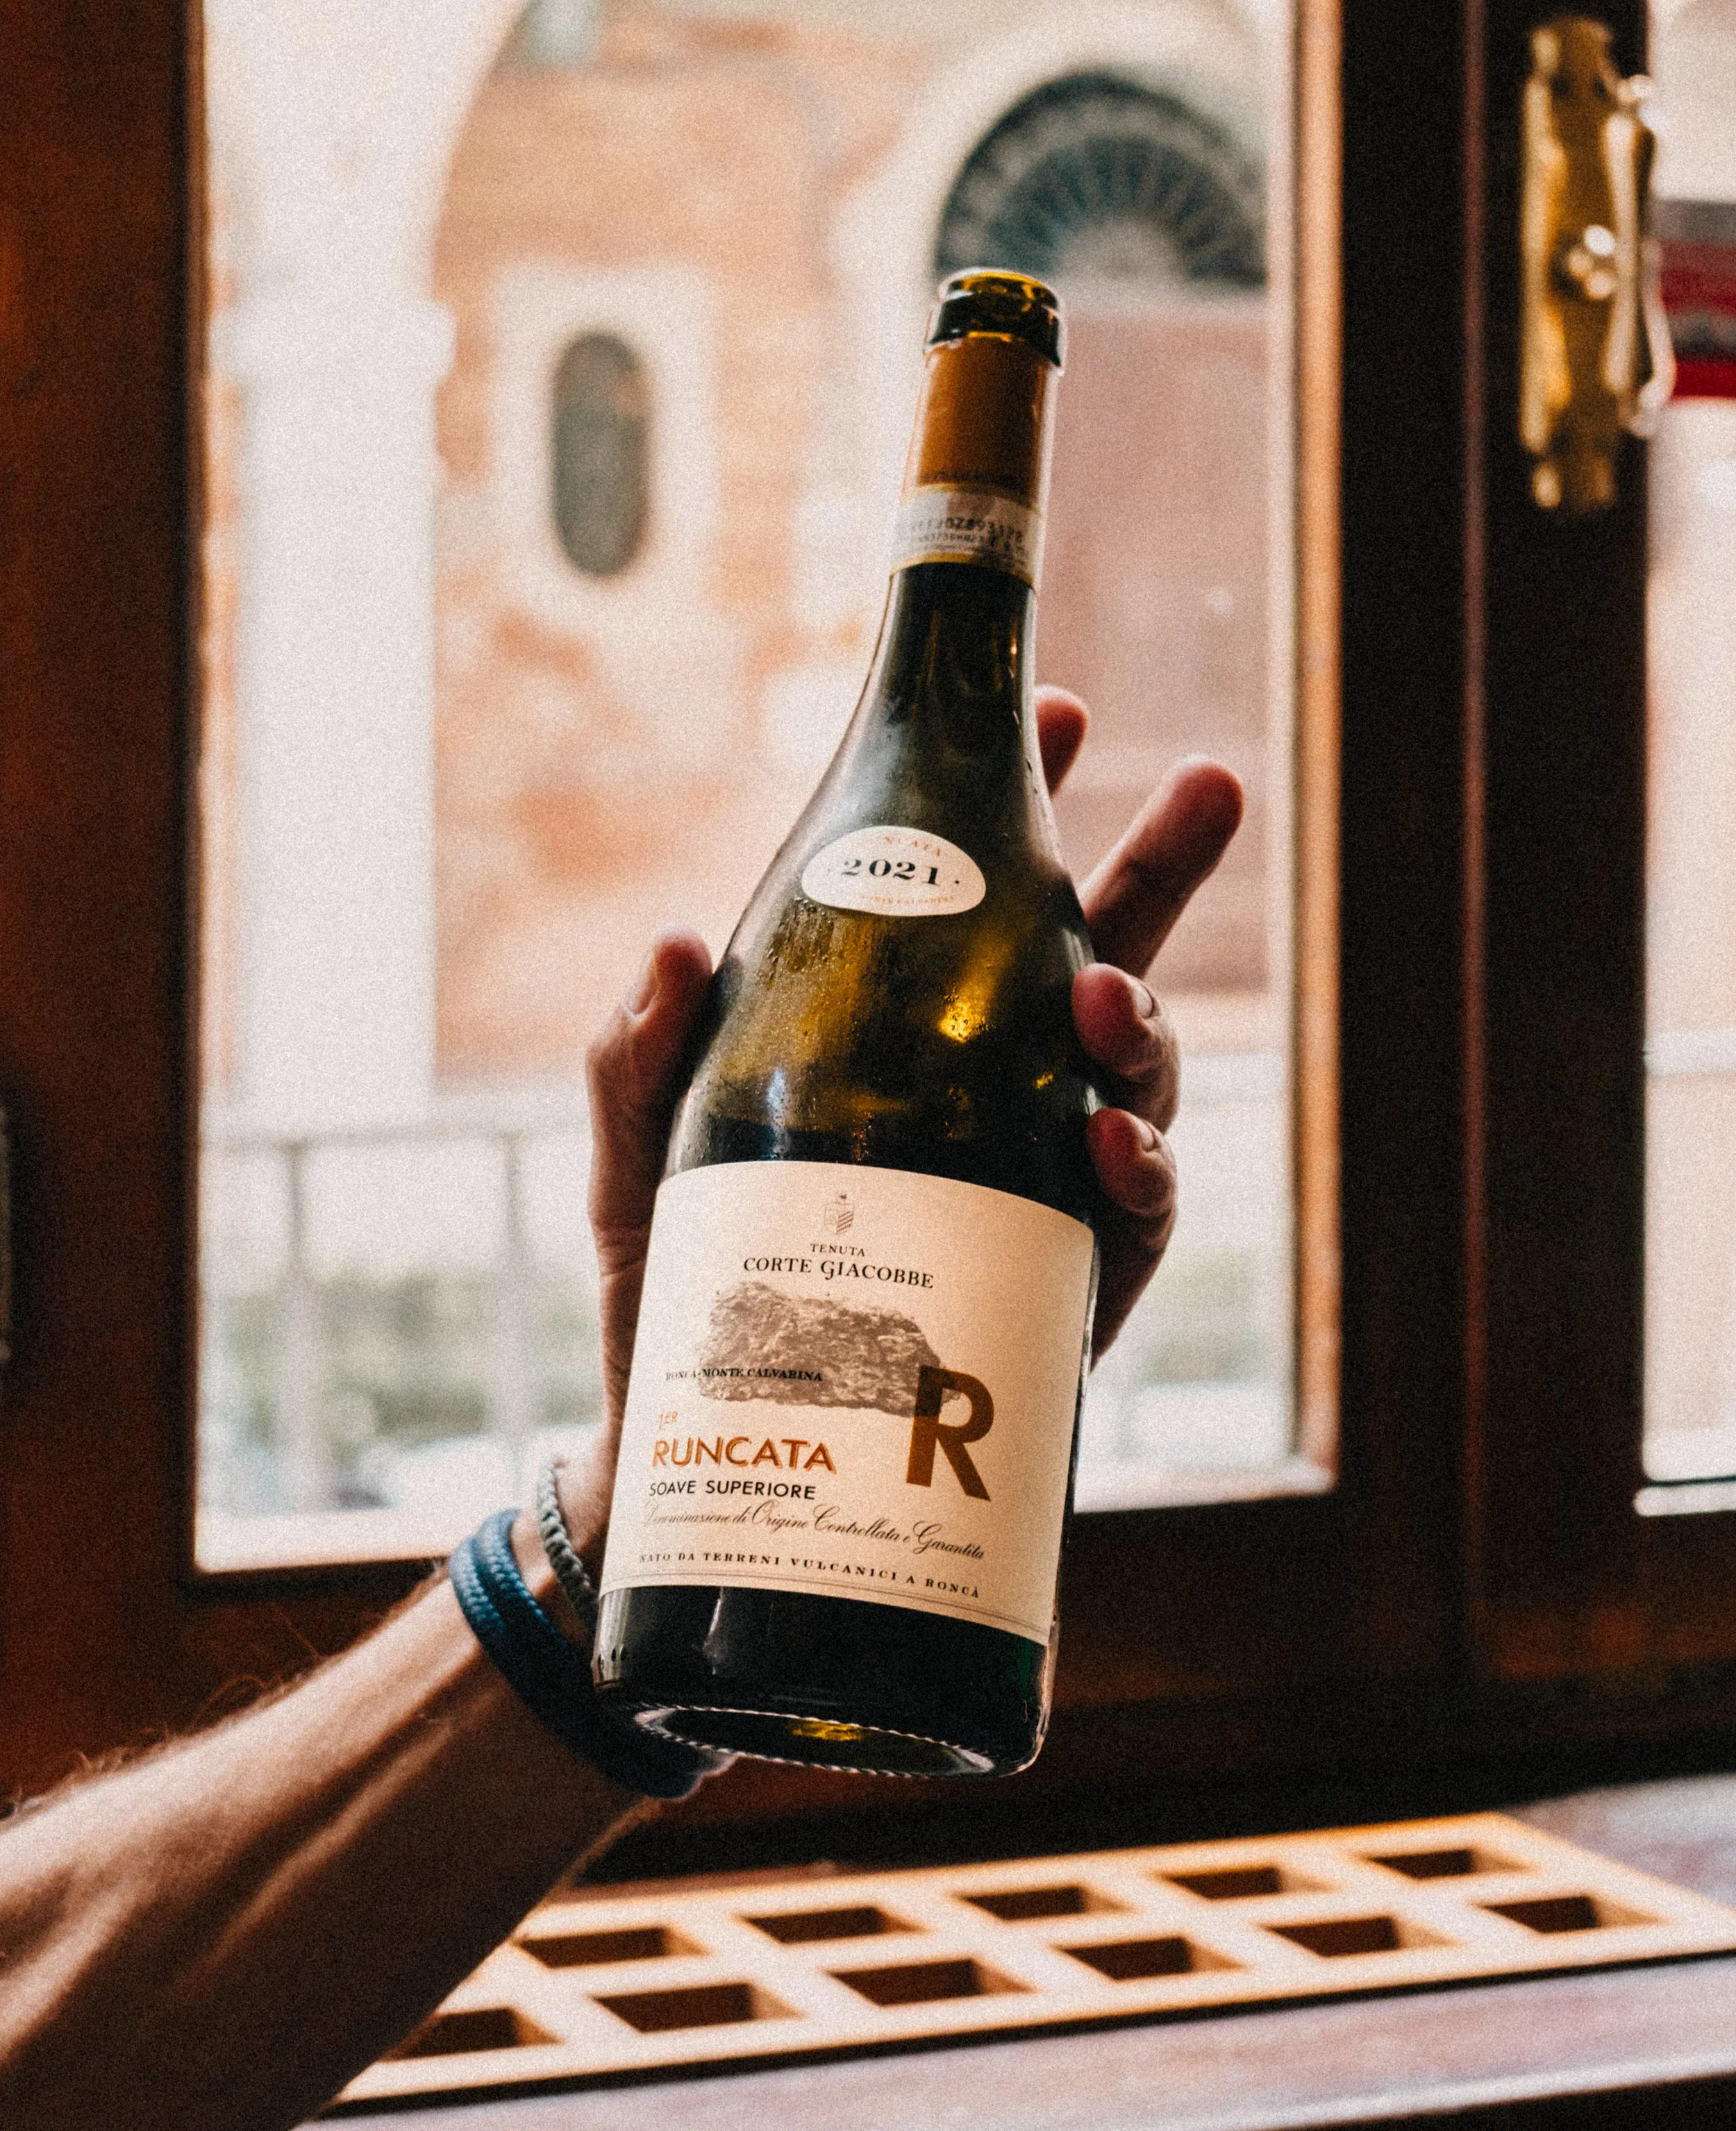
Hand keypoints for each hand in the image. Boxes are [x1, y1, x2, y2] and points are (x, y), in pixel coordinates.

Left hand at [559, 692, 1240, 1567]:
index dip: (1032, 806)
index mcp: (897, 1042)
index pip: (978, 904)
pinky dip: (1141, 1168)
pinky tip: (1112, 1137)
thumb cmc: (668, 1294)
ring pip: (1136, 1079)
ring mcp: (1031, 1187)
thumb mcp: (630, 1161)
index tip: (1067, 712)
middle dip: (1161, 870)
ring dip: (1145, 1022)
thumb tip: (676, 943)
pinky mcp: (1058, 1287)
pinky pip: (1133, 1215)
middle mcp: (984, 1098)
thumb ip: (634, 1058)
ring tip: (1104, 996)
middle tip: (1213, 787)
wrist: (705, 1463)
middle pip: (1098, 960)